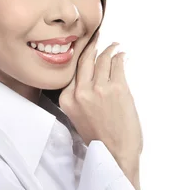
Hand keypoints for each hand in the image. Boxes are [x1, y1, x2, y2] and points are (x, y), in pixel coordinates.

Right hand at [59, 32, 143, 169]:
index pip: (72, 69)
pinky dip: (120, 57)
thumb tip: (87, 75)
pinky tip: (122, 55)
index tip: (83, 44)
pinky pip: (118, 65)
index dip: (79, 53)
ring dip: (110, 49)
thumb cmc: (99, 138)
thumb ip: (78, 96)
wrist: (115, 154)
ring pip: (103, 59)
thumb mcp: (77, 116)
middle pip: (86, 59)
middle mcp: (81, 91)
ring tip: (114, 46)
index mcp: (68, 99)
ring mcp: (100, 88)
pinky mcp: (118, 88)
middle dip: (92, 44)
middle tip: (97, 35)